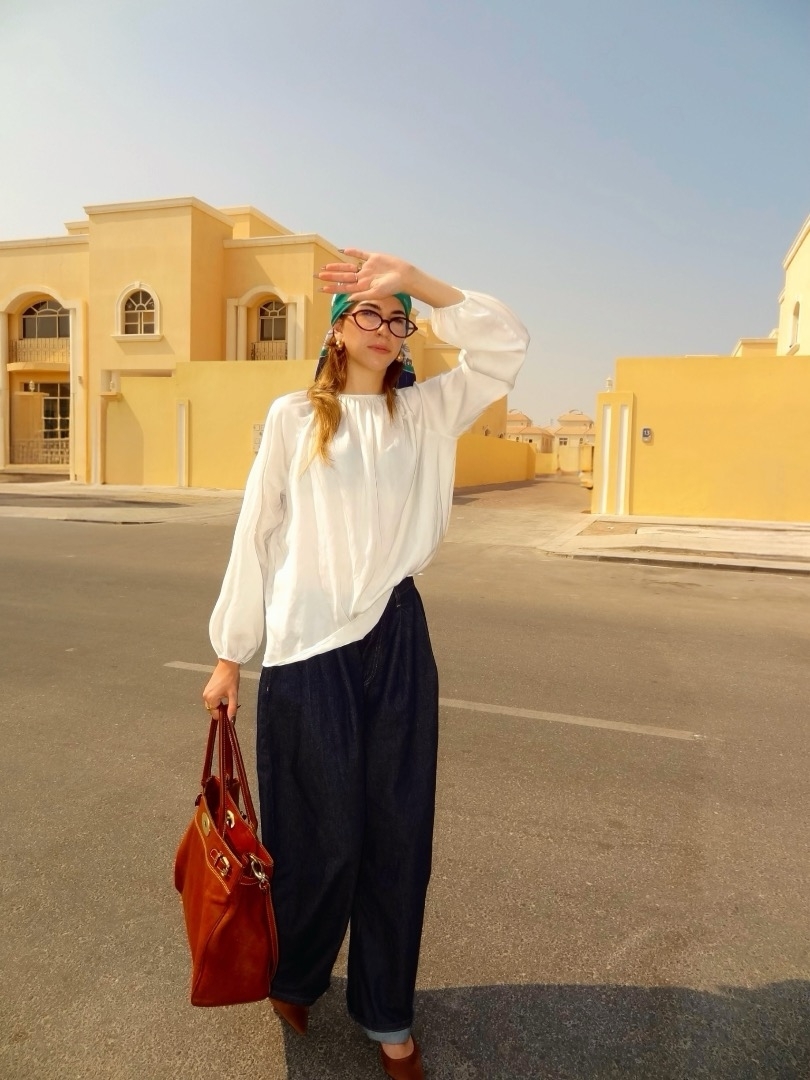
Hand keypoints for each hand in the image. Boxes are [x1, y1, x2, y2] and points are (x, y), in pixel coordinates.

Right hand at [202, 659, 239, 720]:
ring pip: (212, 705)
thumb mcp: (233, 695)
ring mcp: (205, 692)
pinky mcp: (207, 689)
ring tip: (228, 698)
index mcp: (211, 699)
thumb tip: (231, 720)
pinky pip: (211, 699)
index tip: (230, 711)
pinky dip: (217, 700)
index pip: (215, 715)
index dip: (223, 715)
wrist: (228, 665)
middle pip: (212, 710)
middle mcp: (205, 697)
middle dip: (221, 710)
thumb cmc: (231, 679)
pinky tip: (224, 695)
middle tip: (230, 704)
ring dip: (219, 705)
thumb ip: (232, 708)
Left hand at [317, 248, 462, 309]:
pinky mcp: (373, 257)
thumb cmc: (392, 287)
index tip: (321, 288)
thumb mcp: (376, 293)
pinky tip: (343, 251)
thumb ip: (362, 295)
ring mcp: (367, 267)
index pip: (344, 287)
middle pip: (343, 276)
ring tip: (325, 267)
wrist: (405, 275)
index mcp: (363, 286)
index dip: (333, 288)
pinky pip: (361, 254)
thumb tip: (348, 298)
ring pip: (348, 266)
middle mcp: (363, 277)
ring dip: (337, 266)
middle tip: (317, 275)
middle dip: (331, 277)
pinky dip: (353, 252)